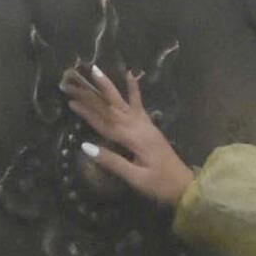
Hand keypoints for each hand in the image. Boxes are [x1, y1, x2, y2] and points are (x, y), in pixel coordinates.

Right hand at [58, 63, 196, 206]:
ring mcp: (145, 124)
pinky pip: (139, 104)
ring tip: (96, 70)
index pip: (105, 123)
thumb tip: (85, 146)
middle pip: (110, 108)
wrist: (185, 185)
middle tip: (73, 83)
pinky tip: (130, 75)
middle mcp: (139, 126)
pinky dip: (134, 89)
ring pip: (122, 102)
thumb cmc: (160, 185)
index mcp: (134, 139)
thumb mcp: (135, 178)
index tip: (70, 101)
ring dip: (108, 86)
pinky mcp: (149, 126)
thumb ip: (112, 161)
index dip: (87, 112)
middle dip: (91, 95)